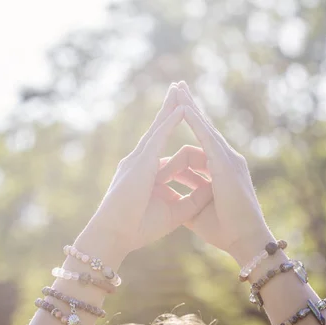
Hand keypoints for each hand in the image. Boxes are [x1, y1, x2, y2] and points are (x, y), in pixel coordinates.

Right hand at [78, 84, 212, 261]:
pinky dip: (170, 122)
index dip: (178, 139)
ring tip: (179, 88)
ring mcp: (139, 159)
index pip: (168, 153)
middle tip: (179, 90)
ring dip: (170, 107)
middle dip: (170, 110)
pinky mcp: (141, 162)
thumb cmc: (139, 228)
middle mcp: (141, 161)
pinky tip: (182, 108)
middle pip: (160, 130)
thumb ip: (192, 199)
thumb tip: (211, 188)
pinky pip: (158, 136)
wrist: (114, 235)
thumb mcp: (175, 212)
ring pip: (158, 127)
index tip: (189, 128)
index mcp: (148, 174)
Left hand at [156, 82, 274, 265]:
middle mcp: (225, 159)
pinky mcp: (226, 164)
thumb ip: (183, 199)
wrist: (245, 241)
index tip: (170, 128)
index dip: (183, 137)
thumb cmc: (224, 230)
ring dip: (190, 107)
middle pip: (203, 128)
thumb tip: (167, 197)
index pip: (197, 145)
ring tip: (178, 89)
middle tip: (177, 87)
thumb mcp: (195, 212)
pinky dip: (196, 123)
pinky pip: (207, 139)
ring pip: (205, 127)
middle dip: (189, 107)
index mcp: (218, 170)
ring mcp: (228, 159)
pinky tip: (183, 108)